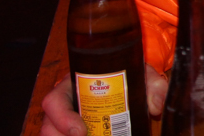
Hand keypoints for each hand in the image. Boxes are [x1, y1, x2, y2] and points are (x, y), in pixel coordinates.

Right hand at [41, 64, 167, 135]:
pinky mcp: (74, 131)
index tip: (81, 131)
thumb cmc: (130, 74)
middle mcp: (65, 105)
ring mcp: (66, 121)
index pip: (53, 101)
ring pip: (52, 135)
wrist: (133, 82)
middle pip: (48, 127)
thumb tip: (155, 105)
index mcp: (73, 85)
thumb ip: (153, 86)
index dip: (62, 118)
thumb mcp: (142, 74)